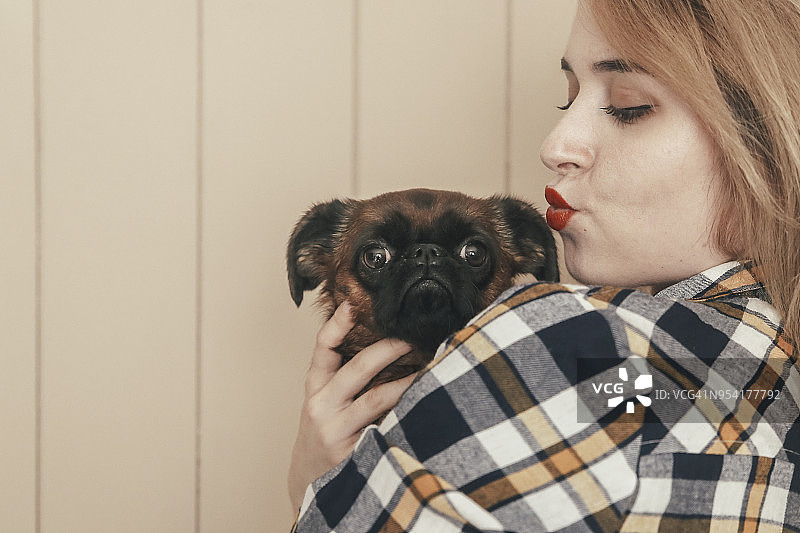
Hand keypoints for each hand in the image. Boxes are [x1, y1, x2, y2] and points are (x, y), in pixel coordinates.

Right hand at [288, 302, 414, 510]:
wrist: (310, 487)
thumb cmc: (325, 435)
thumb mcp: (323, 403)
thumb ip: (343, 376)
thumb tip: (384, 340)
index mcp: (315, 388)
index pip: (322, 348)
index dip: (336, 324)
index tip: (353, 304)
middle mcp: (322, 405)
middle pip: (358, 367)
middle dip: (389, 347)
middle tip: (413, 335)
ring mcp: (337, 430)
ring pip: (377, 397)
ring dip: (407, 380)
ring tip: (430, 365)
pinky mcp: (354, 452)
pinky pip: (386, 427)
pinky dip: (407, 412)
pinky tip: (426, 403)